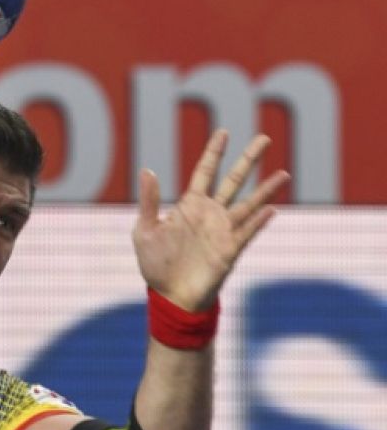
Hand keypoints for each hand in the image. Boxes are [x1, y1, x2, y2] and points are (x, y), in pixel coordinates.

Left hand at [133, 129, 288, 310]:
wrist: (169, 296)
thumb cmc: (156, 264)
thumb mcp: (144, 230)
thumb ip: (148, 201)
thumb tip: (147, 170)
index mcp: (190, 206)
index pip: (205, 172)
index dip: (214, 153)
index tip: (223, 132)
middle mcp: (211, 214)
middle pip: (234, 180)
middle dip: (248, 160)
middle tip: (265, 138)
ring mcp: (223, 231)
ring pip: (249, 204)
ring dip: (266, 190)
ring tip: (284, 174)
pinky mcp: (230, 250)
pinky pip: (247, 232)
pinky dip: (258, 222)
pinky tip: (272, 209)